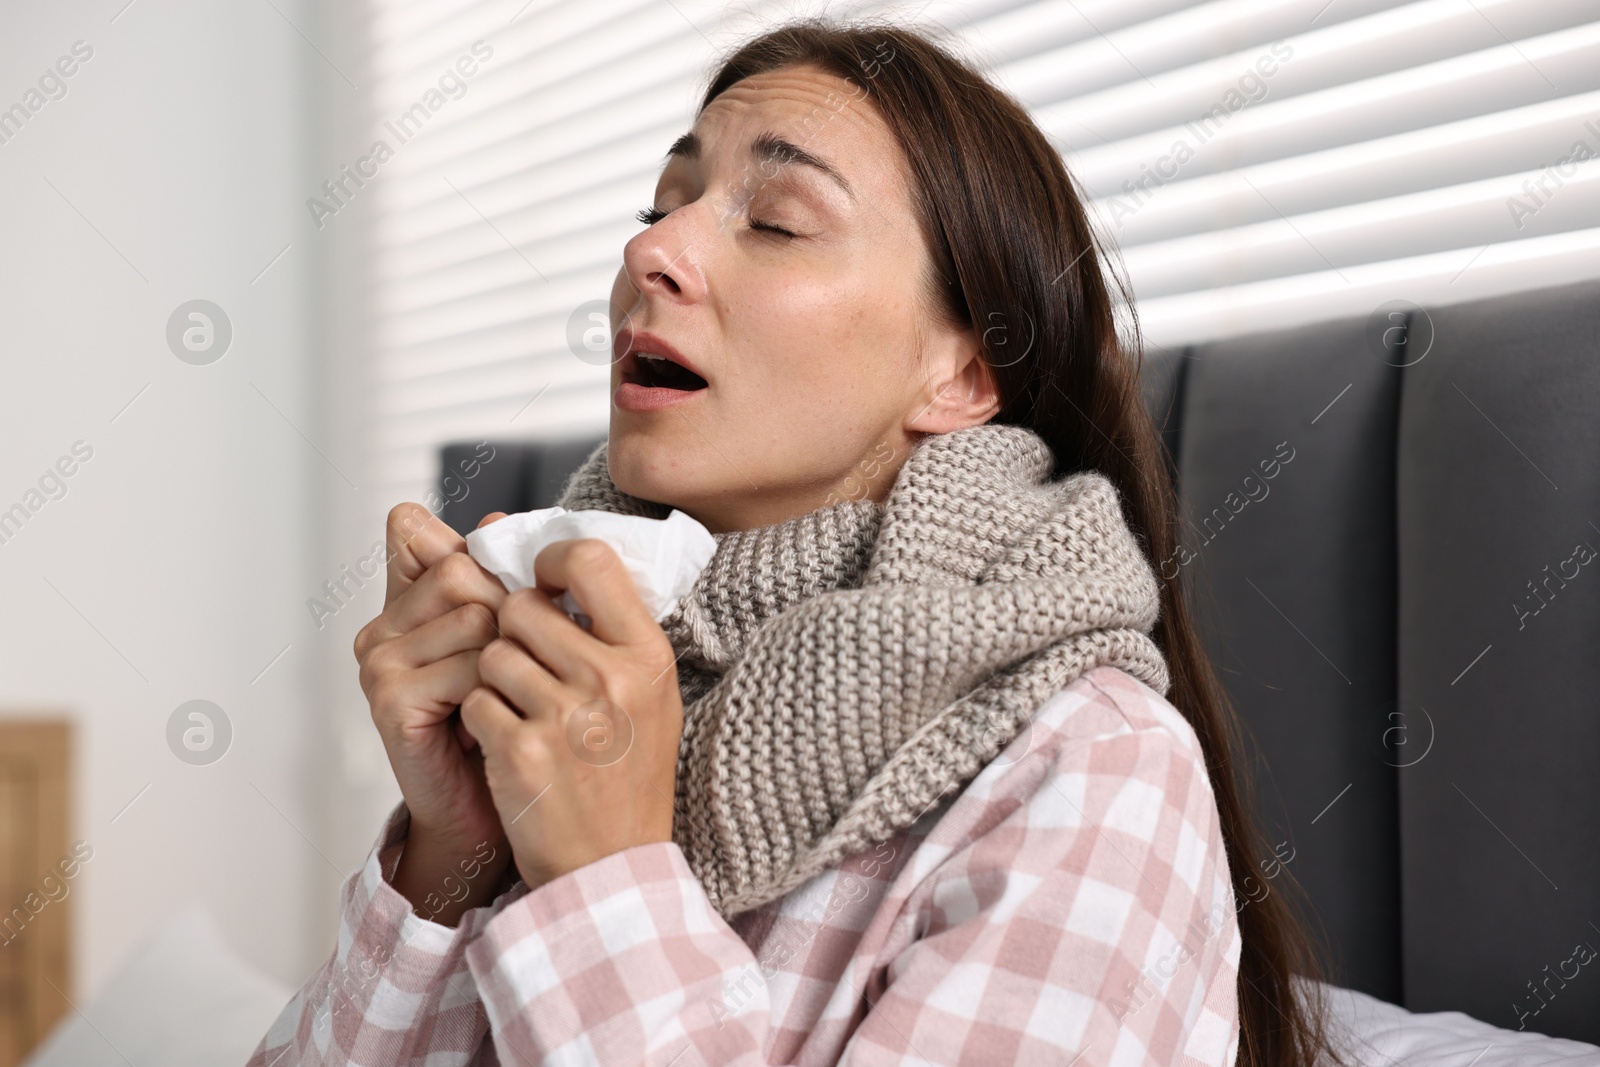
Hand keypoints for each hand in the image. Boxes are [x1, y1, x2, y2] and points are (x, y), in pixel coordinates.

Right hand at [353, 503, 512, 922]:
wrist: (495, 806)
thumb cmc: (511, 717)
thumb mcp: (513, 637)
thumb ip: (504, 577)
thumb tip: (498, 514)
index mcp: (403, 597)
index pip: (413, 529)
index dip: (467, 552)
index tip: (499, 600)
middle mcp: (382, 622)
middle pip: (461, 566)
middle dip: (507, 610)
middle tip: (513, 666)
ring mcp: (378, 659)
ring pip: (474, 613)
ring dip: (509, 657)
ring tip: (501, 698)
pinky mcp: (389, 698)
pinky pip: (471, 665)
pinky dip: (497, 693)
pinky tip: (488, 724)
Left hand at [459, 538, 682, 888]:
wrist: (611, 863)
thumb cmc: (628, 774)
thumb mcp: (651, 695)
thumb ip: (615, 633)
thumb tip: (566, 564)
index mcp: (647, 655)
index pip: (590, 560)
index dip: (551, 560)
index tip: (541, 580)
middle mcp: (611, 678)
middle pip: (523, 606)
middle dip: (512, 630)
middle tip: (527, 664)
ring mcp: (565, 715)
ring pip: (492, 653)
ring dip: (494, 678)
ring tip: (522, 710)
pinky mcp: (521, 751)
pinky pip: (476, 701)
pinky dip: (481, 721)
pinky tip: (509, 744)